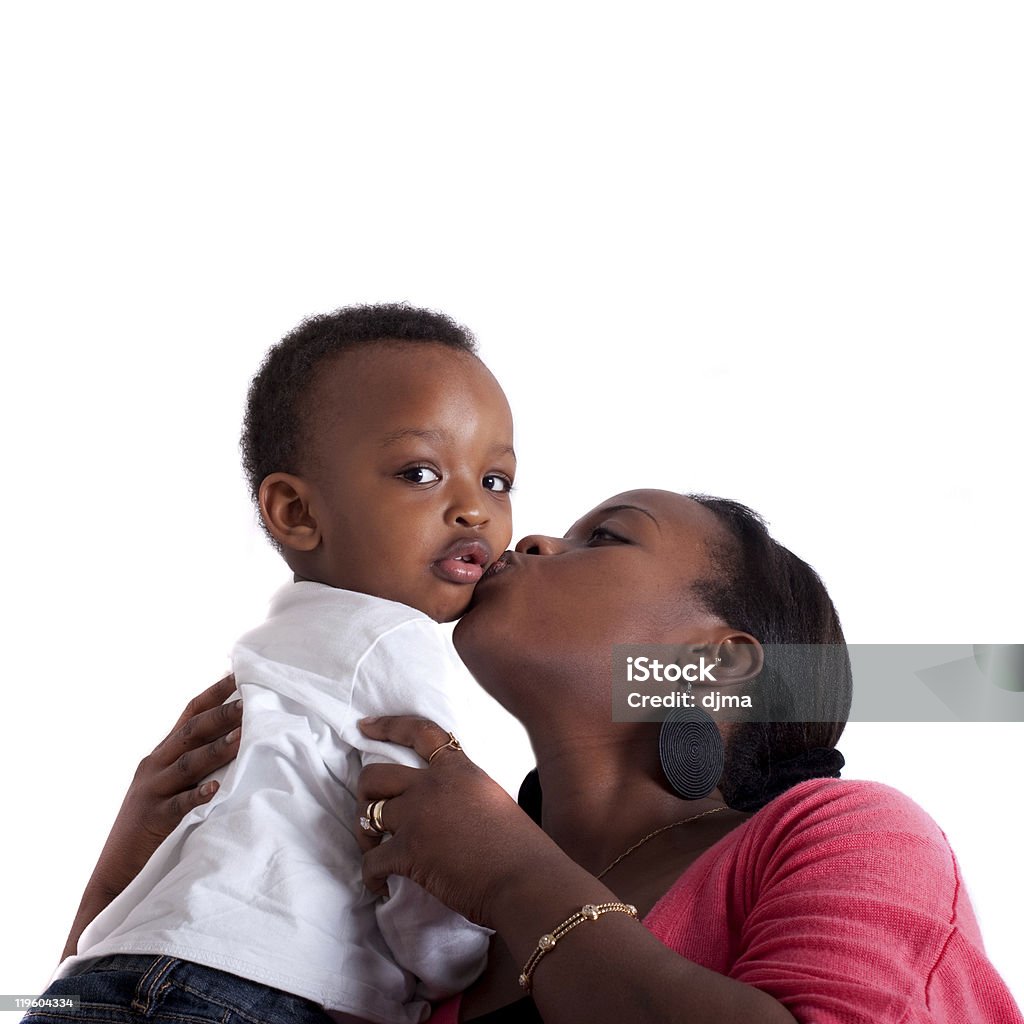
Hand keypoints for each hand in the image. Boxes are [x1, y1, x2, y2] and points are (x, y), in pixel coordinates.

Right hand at [110, 674, 242, 874]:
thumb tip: (243, 740)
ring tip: (242, 737)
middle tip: (251, 702)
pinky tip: (216, 790)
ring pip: (188, 763)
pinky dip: (197, 796)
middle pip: (192, 731)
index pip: (190, 713)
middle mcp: (155, 766)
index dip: (215, 693)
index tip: (240, 674)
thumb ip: (199, 764)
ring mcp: (151, 792)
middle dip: (223, 715)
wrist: (115, 875)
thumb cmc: (155, 827)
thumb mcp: (173, 787)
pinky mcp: (151, 820)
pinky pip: (177, 805)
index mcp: (162, 754)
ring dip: (217, 750)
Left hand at [357, 715, 552, 928]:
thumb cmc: (519, 847)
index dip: (387, 726)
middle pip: (375, 775)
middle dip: (365, 794)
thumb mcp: (491, 799)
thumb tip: (444, 808)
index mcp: (457, 769)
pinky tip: (379, 886)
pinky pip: (370, 861)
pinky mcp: (408, 852)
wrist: (523, 879)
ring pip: (367, 815)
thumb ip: (462, 792)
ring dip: (366, 836)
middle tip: (371, 814)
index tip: (365, 726)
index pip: (417, 733)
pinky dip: (371, 876)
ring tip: (376, 851)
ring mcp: (416, 816)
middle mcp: (431, 785)